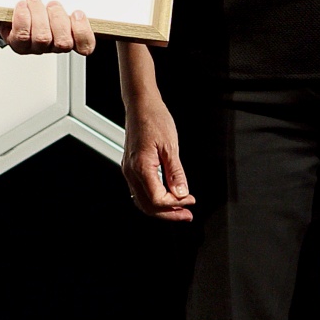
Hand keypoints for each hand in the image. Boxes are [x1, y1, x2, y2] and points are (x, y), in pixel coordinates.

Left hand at [4, 0, 93, 54]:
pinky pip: (22, 35)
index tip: (77, 13)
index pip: (85, 47)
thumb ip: (72, 0)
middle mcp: (54, 46)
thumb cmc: (42, 8)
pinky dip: (22, 17)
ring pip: (42, 37)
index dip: (82, 31)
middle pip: (63, 42)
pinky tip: (23, 6)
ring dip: (39, 14)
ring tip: (34, 0)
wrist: (16, 13)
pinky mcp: (18, 44)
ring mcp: (36, 47)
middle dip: (58, 18)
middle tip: (52, 4)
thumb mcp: (60, 2)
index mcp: (71, 38)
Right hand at [122, 95, 195, 221]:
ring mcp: (128, 169)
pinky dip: (154, 199)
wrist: (141, 104)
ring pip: (142, 201)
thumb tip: (181, 193)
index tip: (190, 200)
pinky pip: (140, 191)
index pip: (157, 199)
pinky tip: (167, 197)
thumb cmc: (154, 119)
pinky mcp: (130, 166)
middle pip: (148, 206)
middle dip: (169, 214)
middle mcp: (131, 171)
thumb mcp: (170, 146)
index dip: (176, 204)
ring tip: (179, 209)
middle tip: (187, 214)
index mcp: (141, 167)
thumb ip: (176, 173)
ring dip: (162, 209)